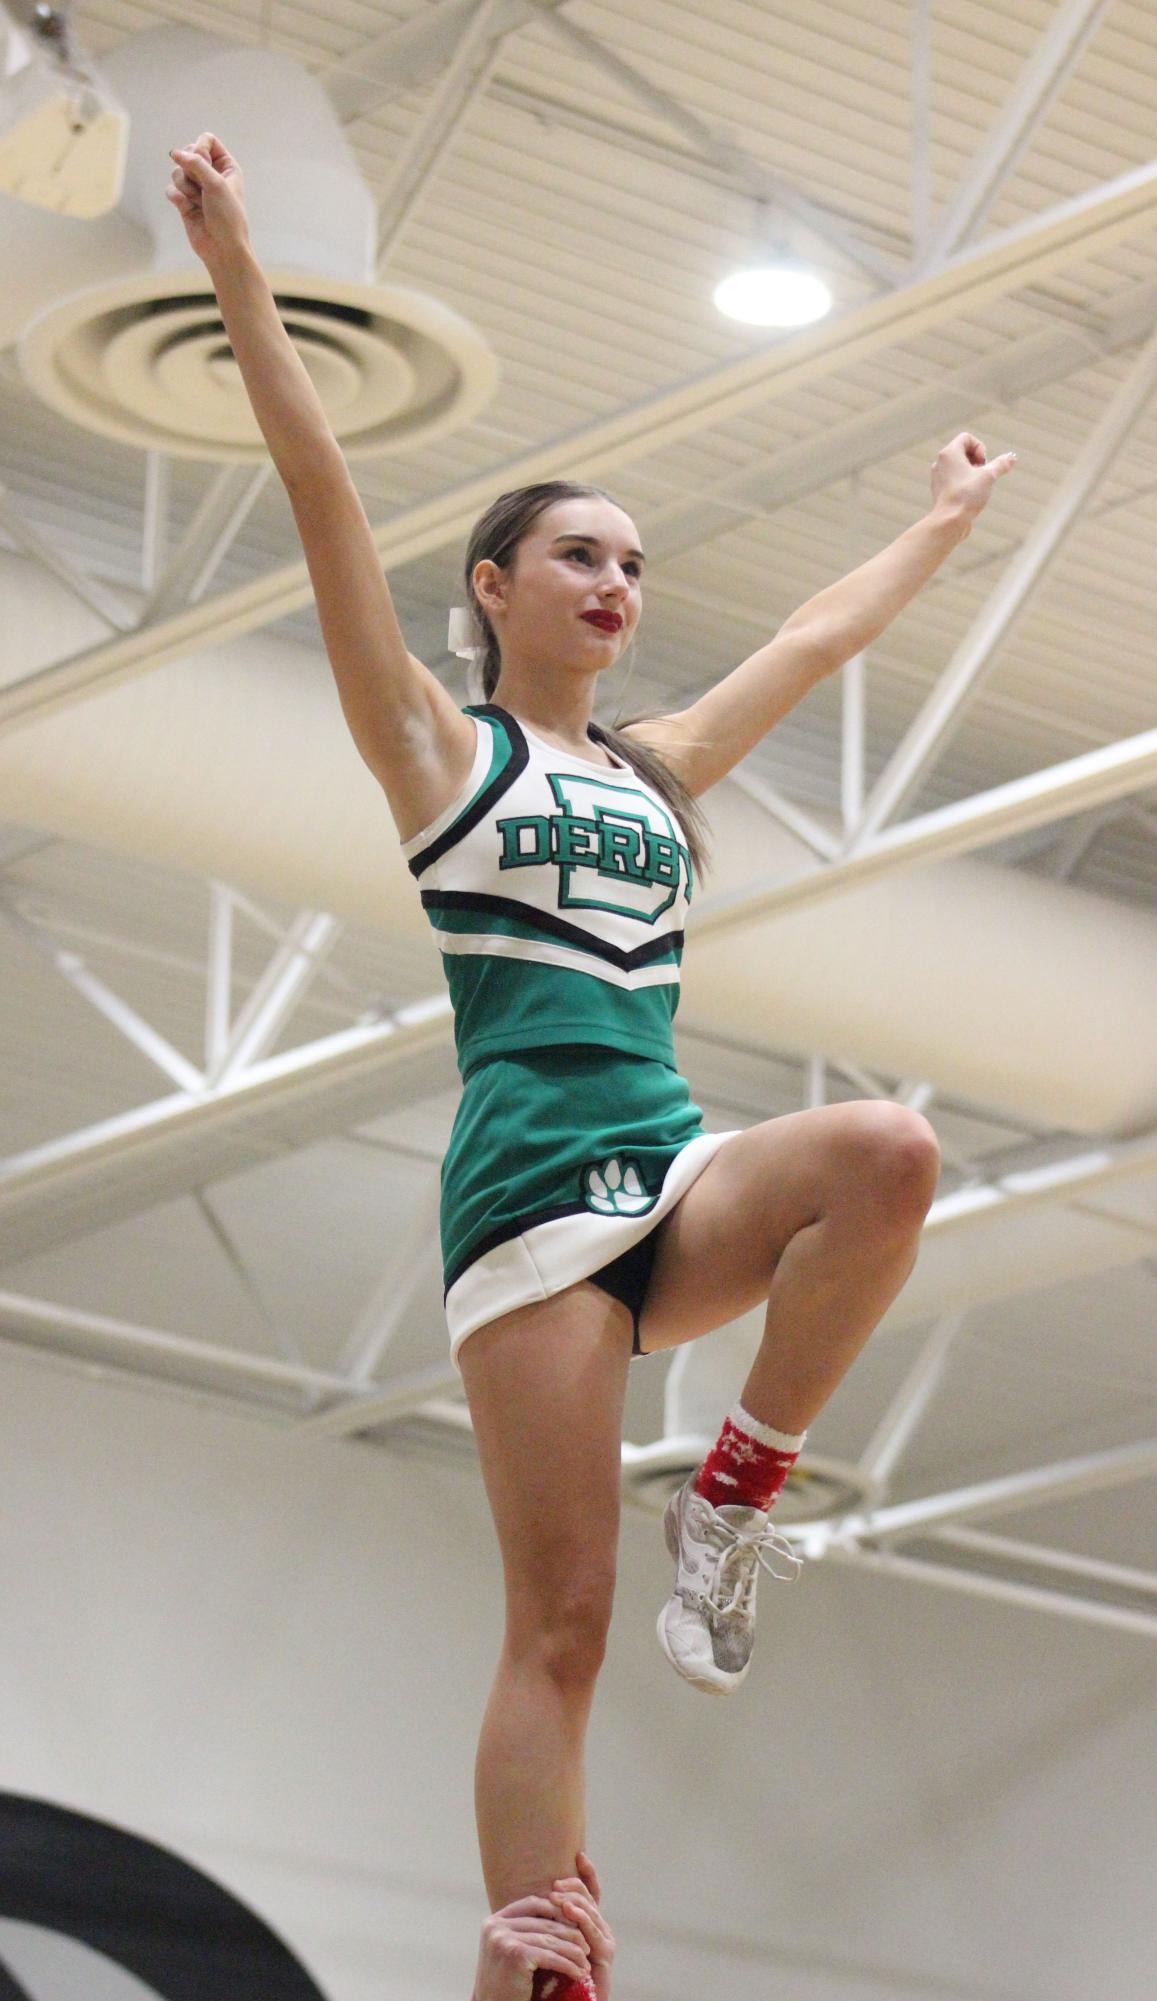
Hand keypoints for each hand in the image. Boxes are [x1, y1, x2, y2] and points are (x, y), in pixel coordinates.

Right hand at [164, 131, 250, 266]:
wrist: (222, 248)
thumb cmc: (227, 216)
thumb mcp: (216, 184)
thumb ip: (196, 163)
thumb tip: (174, 152)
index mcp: (226, 166)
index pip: (206, 140)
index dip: (200, 148)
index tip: (202, 161)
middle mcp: (211, 174)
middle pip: (188, 153)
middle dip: (191, 170)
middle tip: (202, 187)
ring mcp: (197, 188)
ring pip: (177, 172)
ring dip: (186, 187)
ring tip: (198, 202)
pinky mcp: (184, 202)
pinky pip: (171, 189)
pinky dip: (178, 198)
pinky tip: (188, 209)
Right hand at [472, 1889, 592, 2000]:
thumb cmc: (507, 1985)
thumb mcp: (513, 1950)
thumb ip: (527, 1930)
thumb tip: (562, 1905)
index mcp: (494, 1920)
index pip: (533, 1903)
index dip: (556, 1910)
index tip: (576, 1923)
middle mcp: (496, 1926)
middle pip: (544, 1920)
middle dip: (569, 1932)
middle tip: (587, 1945)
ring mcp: (504, 1939)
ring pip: (550, 1939)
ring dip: (573, 1951)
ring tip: (586, 1961)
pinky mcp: (515, 1955)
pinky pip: (550, 1956)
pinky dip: (568, 1965)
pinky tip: (579, 1973)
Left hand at [550, 1851, 615, 2000]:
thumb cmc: (552, 1977)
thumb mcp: (549, 1941)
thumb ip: (549, 1920)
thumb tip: (533, 1894)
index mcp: (588, 1924)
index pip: (591, 1892)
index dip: (587, 1873)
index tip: (579, 1854)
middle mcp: (600, 1929)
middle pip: (590, 1898)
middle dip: (574, 1886)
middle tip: (555, 1883)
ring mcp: (604, 1941)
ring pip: (591, 1911)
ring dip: (574, 1900)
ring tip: (557, 1893)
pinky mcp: (605, 1955)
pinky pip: (592, 1932)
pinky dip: (581, 1919)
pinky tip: (568, 1911)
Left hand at [929, 431, 1016, 522]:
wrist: (949, 522)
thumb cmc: (966, 496)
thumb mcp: (989, 476)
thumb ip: (1001, 464)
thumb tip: (1012, 457)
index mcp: (949, 453)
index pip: (966, 437)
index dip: (980, 447)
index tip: (983, 464)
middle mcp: (940, 462)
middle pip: (963, 451)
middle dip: (977, 460)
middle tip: (981, 474)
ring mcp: (938, 476)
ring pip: (959, 466)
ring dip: (972, 472)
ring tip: (976, 485)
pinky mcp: (939, 490)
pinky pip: (954, 479)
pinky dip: (964, 482)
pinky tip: (969, 495)